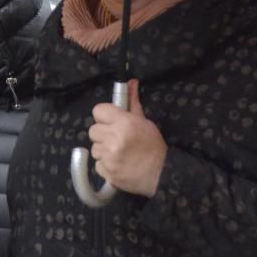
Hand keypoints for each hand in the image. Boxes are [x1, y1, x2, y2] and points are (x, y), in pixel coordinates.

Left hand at [88, 79, 166, 197]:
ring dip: (104, 150)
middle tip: (117, 139)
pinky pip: (97, 164)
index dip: (104, 116)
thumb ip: (132, 103)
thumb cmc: (154, 147)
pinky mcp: (107, 171)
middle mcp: (114, 138)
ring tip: (119, 153)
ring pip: (94, 148)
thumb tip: (130, 81)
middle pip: (93, 130)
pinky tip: (118, 164)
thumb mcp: (145, 122)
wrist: (163, 175)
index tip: (111, 121)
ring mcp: (109, 156)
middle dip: (103, 134)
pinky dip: (105, 165)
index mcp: (124, 123)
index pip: (98, 111)